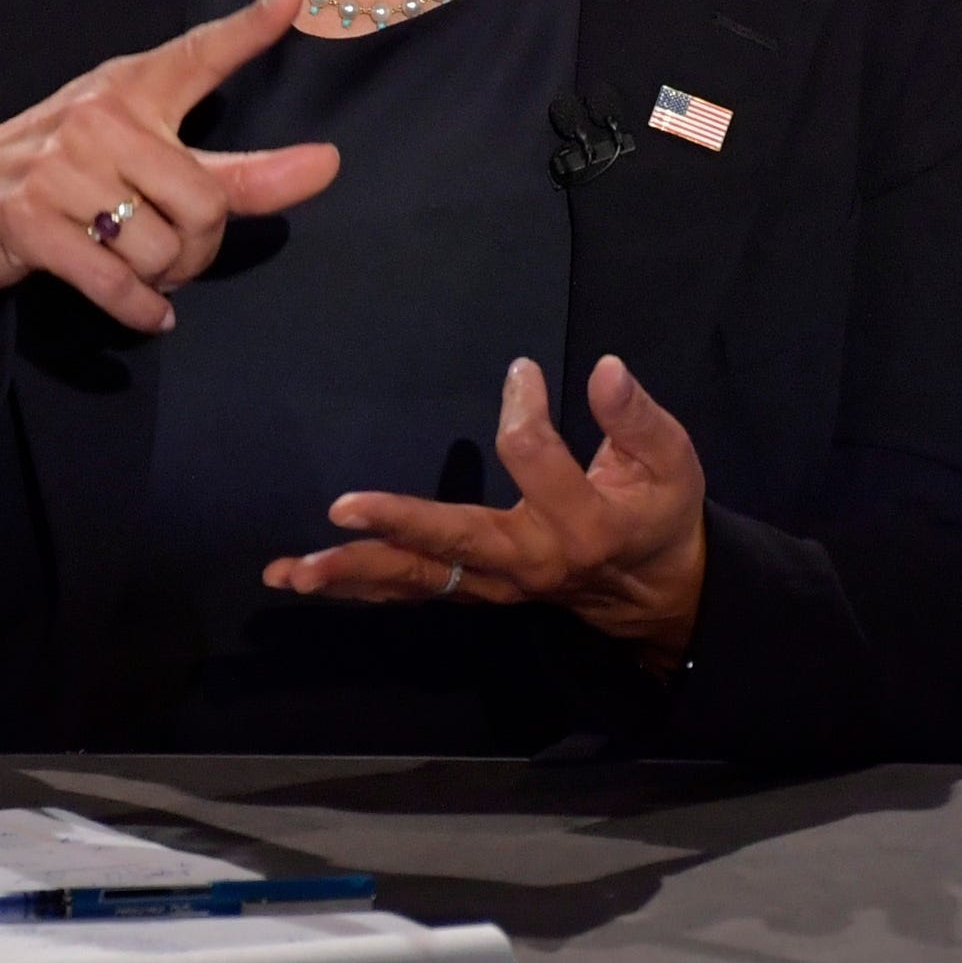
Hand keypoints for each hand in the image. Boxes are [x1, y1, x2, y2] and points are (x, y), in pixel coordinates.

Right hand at [0, 0, 338, 350]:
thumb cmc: (54, 179)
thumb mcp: (135, 157)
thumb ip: (229, 169)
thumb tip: (326, 165)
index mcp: (127, 87)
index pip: (197, 53)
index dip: (248, 28)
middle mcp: (97, 116)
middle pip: (206, 202)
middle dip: (202, 252)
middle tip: (177, 261)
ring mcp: (59, 166)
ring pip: (164, 249)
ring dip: (166, 283)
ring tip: (143, 276)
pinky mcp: (30, 219)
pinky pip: (118, 281)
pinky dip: (143, 311)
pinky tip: (150, 316)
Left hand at [262, 354, 707, 661]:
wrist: (658, 595)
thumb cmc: (659, 513)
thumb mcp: (670, 461)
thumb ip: (636, 416)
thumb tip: (605, 367)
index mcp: (582, 524)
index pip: (534, 456)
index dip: (523, 407)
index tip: (521, 371)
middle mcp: (529, 562)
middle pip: (454, 544)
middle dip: (396, 527)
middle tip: (339, 510)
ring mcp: (496, 585)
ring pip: (419, 580)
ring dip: (354, 575)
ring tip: (290, 570)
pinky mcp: (474, 591)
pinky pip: (411, 589)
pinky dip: (356, 586)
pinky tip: (298, 578)